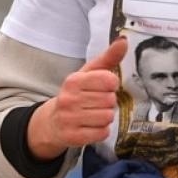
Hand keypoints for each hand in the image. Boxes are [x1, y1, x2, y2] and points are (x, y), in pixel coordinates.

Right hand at [27, 37, 127, 158]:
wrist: (53, 123)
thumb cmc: (76, 95)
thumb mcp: (88, 74)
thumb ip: (108, 58)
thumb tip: (124, 41)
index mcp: (73, 80)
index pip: (109, 80)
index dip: (111, 85)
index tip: (103, 87)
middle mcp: (69, 99)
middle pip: (110, 100)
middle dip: (108, 103)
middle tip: (96, 103)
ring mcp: (69, 119)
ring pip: (107, 117)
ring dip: (105, 117)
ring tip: (94, 114)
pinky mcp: (73, 137)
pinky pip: (102, 133)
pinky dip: (101, 131)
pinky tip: (91, 126)